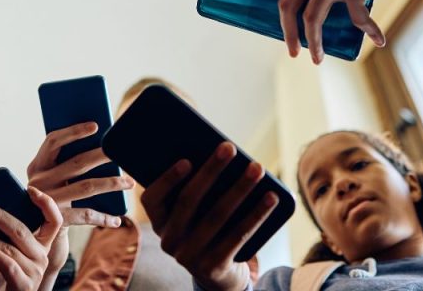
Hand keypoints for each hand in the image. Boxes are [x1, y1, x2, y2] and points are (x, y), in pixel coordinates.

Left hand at [0, 188, 63, 290]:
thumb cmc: (5, 274)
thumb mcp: (11, 250)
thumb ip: (8, 233)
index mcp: (43, 245)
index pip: (54, 220)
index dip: (46, 203)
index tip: (30, 189)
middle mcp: (43, 257)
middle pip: (23, 230)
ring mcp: (35, 272)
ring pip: (10, 246)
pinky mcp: (24, 285)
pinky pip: (6, 263)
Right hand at [27, 122, 133, 228]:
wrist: (32, 234)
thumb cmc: (49, 197)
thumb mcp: (49, 178)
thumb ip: (64, 163)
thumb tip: (100, 146)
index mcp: (36, 166)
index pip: (52, 140)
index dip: (73, 132)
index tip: (96, 125)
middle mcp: (39, 182)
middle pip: (77, 163)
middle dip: (102, 156)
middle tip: (121, 152)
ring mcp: (47, 200)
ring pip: (86, 187)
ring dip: (112, 183)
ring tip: (130, 183)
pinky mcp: (56, 219)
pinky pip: (86, 215)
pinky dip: (104, 218)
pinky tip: (119, 219)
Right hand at [140, 143, 277, 290]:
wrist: (217, 275)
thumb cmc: (205, 228)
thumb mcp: (192, 215)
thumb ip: (196, 190)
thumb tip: (219, 155)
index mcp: (159, 222)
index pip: (151, 199)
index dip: (167, 179)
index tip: (187, 160)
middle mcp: (169, 241)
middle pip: (188, 200)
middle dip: (211, 171)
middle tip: (229, 147)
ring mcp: (189, 257)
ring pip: (216, 215)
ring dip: (240, 188)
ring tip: (257, 168)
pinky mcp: (213, 267)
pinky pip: (237, 235)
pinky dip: (256, 214)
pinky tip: (270, 197)